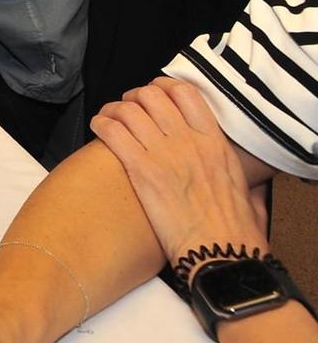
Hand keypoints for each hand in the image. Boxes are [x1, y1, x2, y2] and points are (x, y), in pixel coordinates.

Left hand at [89, 77, 268, 266]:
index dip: (163, 87)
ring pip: (128, 109)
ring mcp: (165, 154)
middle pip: (151, 95)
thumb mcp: (244, 190)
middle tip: (128, 109)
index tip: (153, 93)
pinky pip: (113, 131)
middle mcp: (189, 141)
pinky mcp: (143, 172)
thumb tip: (233, 173)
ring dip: (113, 109)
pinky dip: (101, 123)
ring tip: (108, 117)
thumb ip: (231, 171)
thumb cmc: (235, 231)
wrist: (222, 254)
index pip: (186, 93)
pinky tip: (98, 128)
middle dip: (134, 97)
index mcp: (216, 143)